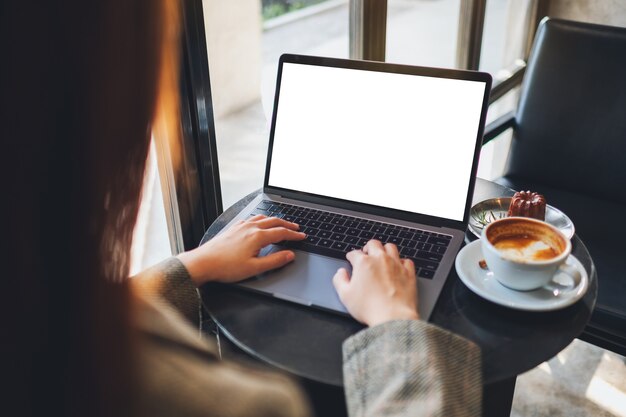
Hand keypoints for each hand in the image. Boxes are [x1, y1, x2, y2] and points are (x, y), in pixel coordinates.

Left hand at [177, 215, 305, 285]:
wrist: (203, 263)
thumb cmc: (226, 267)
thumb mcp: (255, 268)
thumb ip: (275, 261)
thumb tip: (289, 255)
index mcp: (258, 236)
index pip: (281, 233)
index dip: (294, 235)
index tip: (302, 236)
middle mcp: (250, 227)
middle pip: (274, 222)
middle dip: (287, 224)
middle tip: (296, 227)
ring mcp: (240, 226)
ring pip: (262, 218)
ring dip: (274, 220)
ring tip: (281, 223)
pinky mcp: (233, 228)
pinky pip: (251, 219)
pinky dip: (260, 219)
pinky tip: (258, 223)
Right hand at [332, 240, 418, 326]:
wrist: (393, 316)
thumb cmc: (369, 307)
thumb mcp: (345, 296)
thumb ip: (340, 280)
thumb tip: (340, 273)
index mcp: (363, 263)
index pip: (354, 253)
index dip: (351, 256)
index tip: (351, 259)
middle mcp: (380, 259)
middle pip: (373, 244)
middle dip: (368, 247)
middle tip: (366, 253)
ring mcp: (396, 264)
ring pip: (391, 247)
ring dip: (385, 250)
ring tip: (382, 256)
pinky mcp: (408, 273)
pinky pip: (406, 260)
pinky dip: (401, 262)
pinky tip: (398, 267)